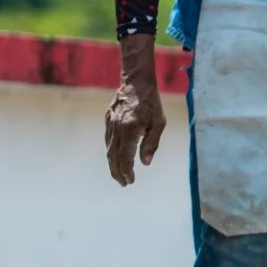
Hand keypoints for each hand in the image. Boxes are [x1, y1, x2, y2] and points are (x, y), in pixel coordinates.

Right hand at [104, 34, 165, 186]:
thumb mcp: (159, 123)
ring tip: (119, 175)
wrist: (136, 82)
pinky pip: (108, 140)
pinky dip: (111, 151)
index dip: (127, 171)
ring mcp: (110, 124)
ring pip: (109, 149)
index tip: (130, 181)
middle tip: (124, 183)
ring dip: (113, 164)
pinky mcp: (108, 120)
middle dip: (118, 172)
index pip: (126, 157)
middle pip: (113, 157)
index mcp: (129, 130)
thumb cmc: (151, 103)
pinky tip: (116, 157)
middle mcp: (117, 129)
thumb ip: (151, 143)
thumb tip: (145, 163)